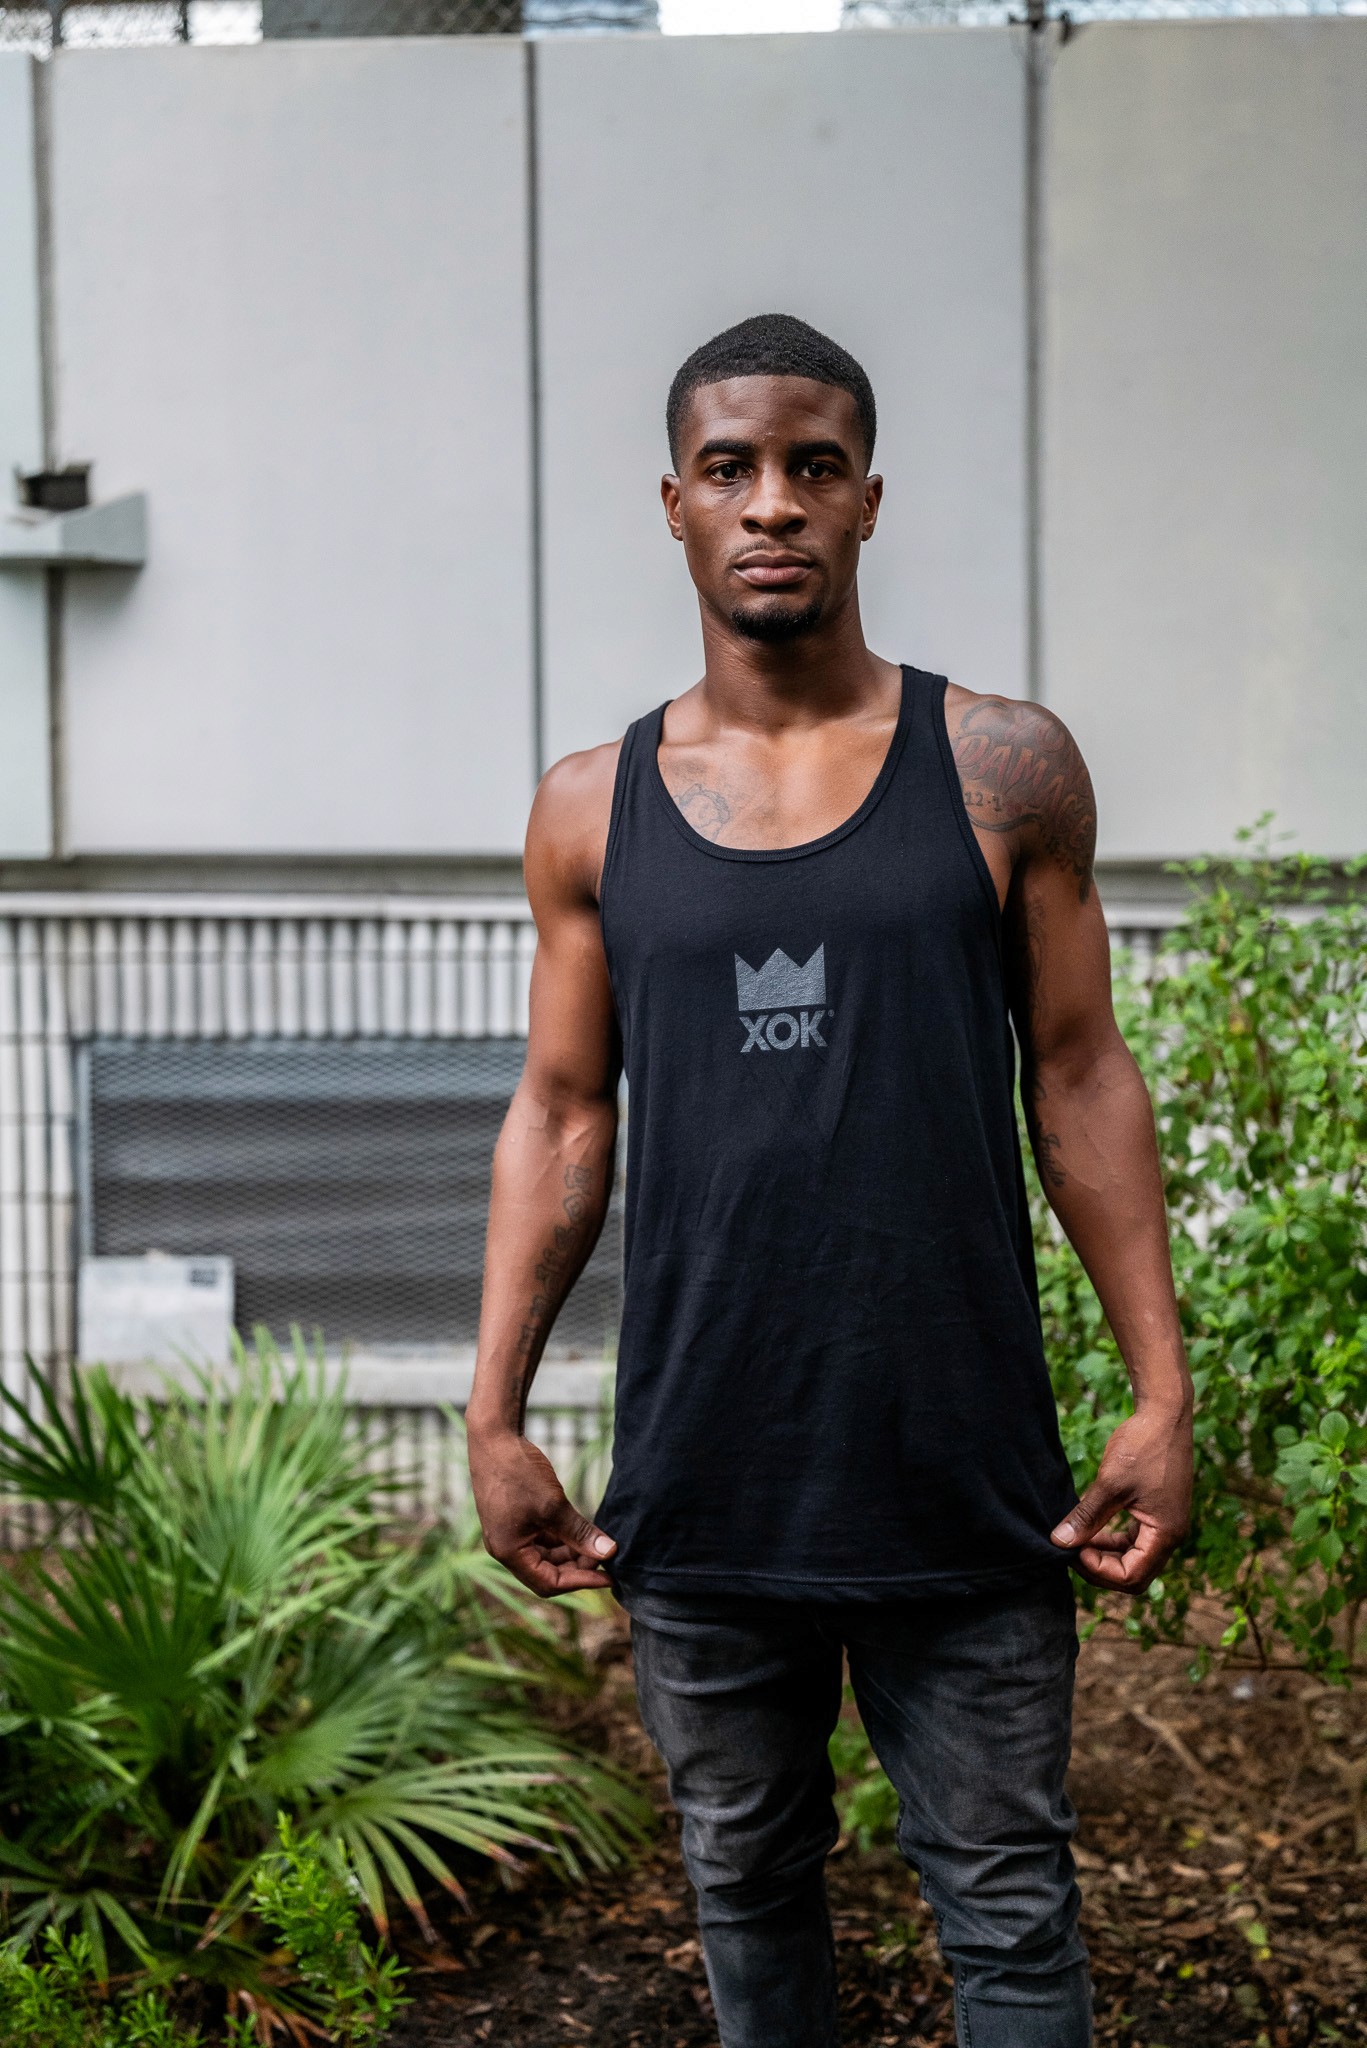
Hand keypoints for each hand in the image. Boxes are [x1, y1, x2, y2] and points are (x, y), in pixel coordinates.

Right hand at [467, 1427, 617, 1597]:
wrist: (494, 1438)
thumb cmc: (518, 1472)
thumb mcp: (553, 1505)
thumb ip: (580, 1533)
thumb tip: (608, 1553)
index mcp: (509, 1552)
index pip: (549, 1583)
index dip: (581, 1582)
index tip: (608, 1577)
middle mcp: (505, 1548)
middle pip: (546, 1573)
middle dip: (577, 1568)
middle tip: (605, 1557)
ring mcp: (509, 1534)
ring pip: (545, 1557)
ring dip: (571, 1554)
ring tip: (597, 1544)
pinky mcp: (514, 1520)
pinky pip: (541, 1539)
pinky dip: (561, 1539)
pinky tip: (580, 1531)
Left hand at [1050, 1401, 1192, 1592]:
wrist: (1164, 1413)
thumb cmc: (1142, 1446)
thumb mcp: (1110, 1483)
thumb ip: (1086, 1516)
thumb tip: (1059, 1543)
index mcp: (1166, 1534)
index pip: (1131, 1576)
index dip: (1098, 1569)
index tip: (1072, 1550)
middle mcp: (1170, 1535)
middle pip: (1133, 1574)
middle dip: (1100, 1568)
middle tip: (1070, 1550)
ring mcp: (1165, 1524)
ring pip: (1132, 1557)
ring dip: (1104, 1554)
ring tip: (1075, 1539)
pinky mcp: (1157, 1512)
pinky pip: (1134, 1539)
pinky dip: (1111, 1539)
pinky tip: (1089, 1527)